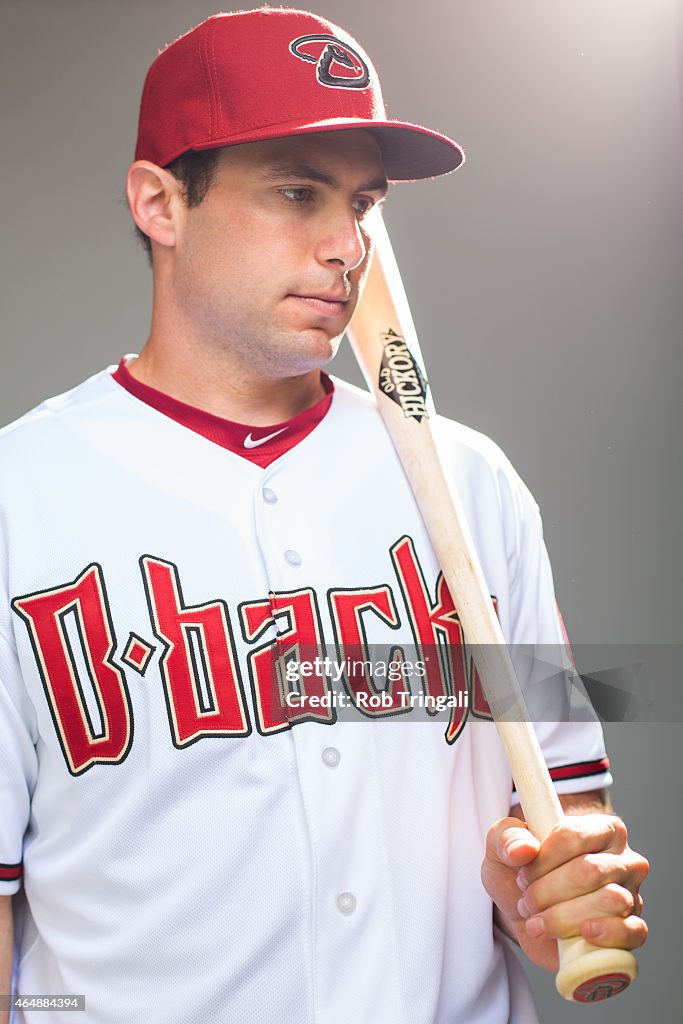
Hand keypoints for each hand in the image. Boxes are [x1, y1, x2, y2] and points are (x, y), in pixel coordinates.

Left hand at [481, 811, 648, 971]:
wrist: (529, 915)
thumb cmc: (522, 873)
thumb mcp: (502, 848)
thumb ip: (506, 838)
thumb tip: (523, 850)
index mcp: (600, 828)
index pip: (573, 835)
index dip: (542, 859)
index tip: (522, 875)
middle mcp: (624, 858)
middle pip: (590, 870)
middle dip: (548, 891)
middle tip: (527, 901)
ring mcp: (632, 894)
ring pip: (610, 901)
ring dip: (564, 916)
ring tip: (539, 921)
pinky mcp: (632, 929)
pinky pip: (633, 931)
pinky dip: (607, 934)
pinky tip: (583, 934)